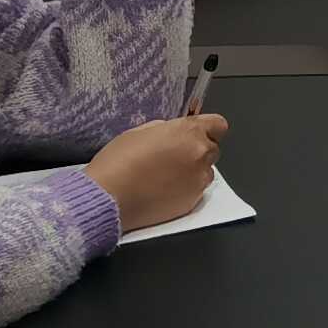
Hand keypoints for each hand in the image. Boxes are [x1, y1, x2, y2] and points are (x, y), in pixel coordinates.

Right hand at [86, 114, 230, 232]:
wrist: (109, 197)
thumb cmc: (118, 160)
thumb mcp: (140, 131)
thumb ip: (166, 129)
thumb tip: (173, 134)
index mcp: (189, 132)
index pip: (218, 125)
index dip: (206, 129)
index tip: (194, 134)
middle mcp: (200, 155)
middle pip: (213, 148)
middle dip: (197, 150)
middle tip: (173, 157)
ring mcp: (198, 180)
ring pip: (206, 171)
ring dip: (193, 171)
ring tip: (166, 177)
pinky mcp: (193, 202)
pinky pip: (196, 191)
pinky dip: (185, 189)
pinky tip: (163, 191)